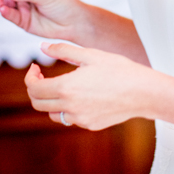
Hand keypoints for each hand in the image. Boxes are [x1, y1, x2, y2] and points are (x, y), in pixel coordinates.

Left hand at [24, 43, 153, 130]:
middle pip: (38, 103)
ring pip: (52, 113)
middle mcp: (70, 107)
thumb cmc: (119, 69)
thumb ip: (63, 50)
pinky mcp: (90, 125)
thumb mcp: (90, 54)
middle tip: (43, 76)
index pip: (34, 88)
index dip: (30, 77)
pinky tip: (80, 95)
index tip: (35, 68)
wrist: (143, 92)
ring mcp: (80, 119)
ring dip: (50, 100)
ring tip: (61, 85)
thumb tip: (42, 47)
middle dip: (35, 89)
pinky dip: (67, 108)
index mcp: (66, 88)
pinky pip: (70, 118)